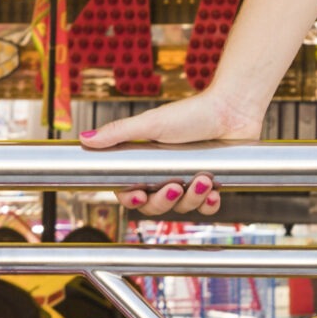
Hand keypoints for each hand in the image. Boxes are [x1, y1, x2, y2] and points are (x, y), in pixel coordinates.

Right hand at [78, 89, 261, 217]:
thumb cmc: (192, 112)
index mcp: (148, 162)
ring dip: (192, 198)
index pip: (131, 192)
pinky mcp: (213, 185)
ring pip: (183, 208)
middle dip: (164, 201)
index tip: (138, 195)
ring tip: (203, 178)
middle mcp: (167, 174)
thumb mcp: (151, 122)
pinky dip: (210, 203)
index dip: (132, 199)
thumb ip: (118, 133)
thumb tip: (85, 139)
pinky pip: (207, 208)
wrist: (232, 108)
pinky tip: (214, 191)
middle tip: (174, 186)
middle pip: (155, 206)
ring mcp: (190, 181)